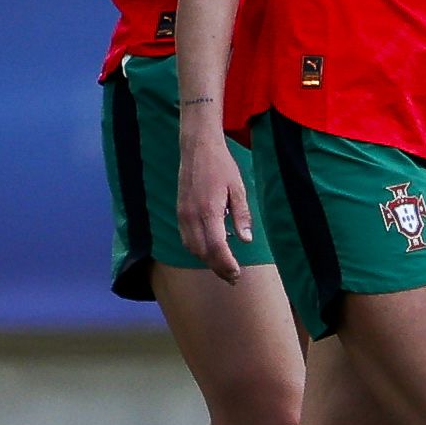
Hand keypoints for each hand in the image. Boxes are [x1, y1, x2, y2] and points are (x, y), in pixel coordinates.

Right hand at [173, 126, 253, 284]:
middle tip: (234, 277)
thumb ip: (242, 215)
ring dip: (207, 260)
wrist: (197, 147)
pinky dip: (198, 249)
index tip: (237, 274)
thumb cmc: (221, 166)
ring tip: (224, 266)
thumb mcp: (238, 188)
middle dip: (218, 268)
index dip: (226, 264)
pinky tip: (211, 248)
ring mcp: (182, 214)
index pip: (216, 247)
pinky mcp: (179, 211)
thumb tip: (245, 240)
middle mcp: (192, 216)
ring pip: (192, 248)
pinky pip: (186, 238)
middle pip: (202, 252)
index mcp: (209, 210)